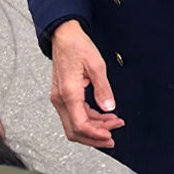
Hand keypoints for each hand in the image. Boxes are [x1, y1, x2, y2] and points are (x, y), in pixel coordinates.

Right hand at [50, 20, 124, 147]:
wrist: (64, 37)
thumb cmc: (77, 47)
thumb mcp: (96, 66)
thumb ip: (103, 89)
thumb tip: (110, 107)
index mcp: (68, 93)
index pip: (80, 125)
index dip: (95, 135)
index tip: (110, 136)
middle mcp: (61, 99)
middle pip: (75, 130)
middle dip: (94, 137)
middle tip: (113, 137)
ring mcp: (60, 98)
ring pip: (75, 124)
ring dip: (94, 128)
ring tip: (114, 124)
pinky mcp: (63, 95)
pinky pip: (75, 114)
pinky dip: (90, 119)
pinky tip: (104, 116)